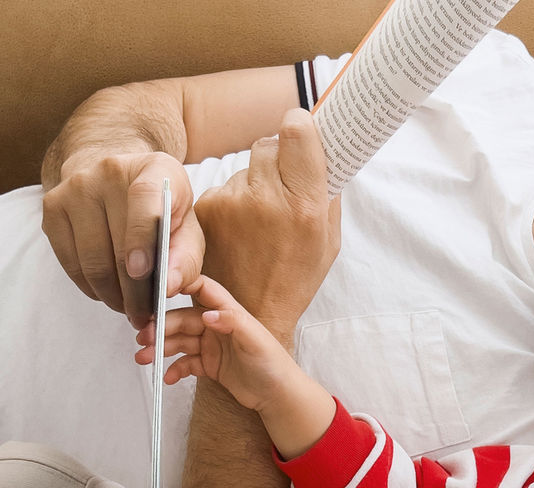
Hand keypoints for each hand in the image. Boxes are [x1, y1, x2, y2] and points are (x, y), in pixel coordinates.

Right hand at [43, 151, 204, 328]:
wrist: (118, 179)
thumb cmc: (162, 211)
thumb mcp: (187, 227)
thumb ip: (186, 257)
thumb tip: (170, 288)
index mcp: (154, 169)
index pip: (145, 199)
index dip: (142, 238)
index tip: (142, 273)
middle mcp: (110, 170)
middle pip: (117, 244)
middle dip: (133, 292)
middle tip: (145, 316)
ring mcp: (75, 187)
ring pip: (91, 260)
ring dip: (112, 295)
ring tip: (128, 308)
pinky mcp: (52, 206)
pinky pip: (70, 262)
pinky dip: (90, 287)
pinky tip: (107, 291)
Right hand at [135, 274, 297, 412]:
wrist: (277, 395)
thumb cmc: (273, 364)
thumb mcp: (255, 340)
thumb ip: (232, 322)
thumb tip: (206, 314)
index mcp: (228, 312)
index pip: (202, 290)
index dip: (181, 285)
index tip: (158, 291)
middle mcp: (217, 326)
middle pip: (182, 320)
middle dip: (161, 327)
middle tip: (144, 337)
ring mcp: (211, 346)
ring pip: (179, 342)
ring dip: (160, 349)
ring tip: (144, 358)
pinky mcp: (209, 365)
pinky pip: (185, 363)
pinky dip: (174, 369)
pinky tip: (167, 377)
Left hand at [194, 107, 339, 343]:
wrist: (250, 314)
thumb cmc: (296, 277)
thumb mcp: (328, 240)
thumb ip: (327, 193)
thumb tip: (324, 151)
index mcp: (304, 205)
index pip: (296, 130)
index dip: (300, 126)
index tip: (303, 134)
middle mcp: (265, 199)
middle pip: (269, 143)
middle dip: (279, 156)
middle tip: (285, 183)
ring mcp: (230, 203)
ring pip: (246, 168)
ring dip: (255, 183)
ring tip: (260, 222)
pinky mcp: (205, 211)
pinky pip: (224, 187)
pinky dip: (233, 202)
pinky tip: (240, 230)